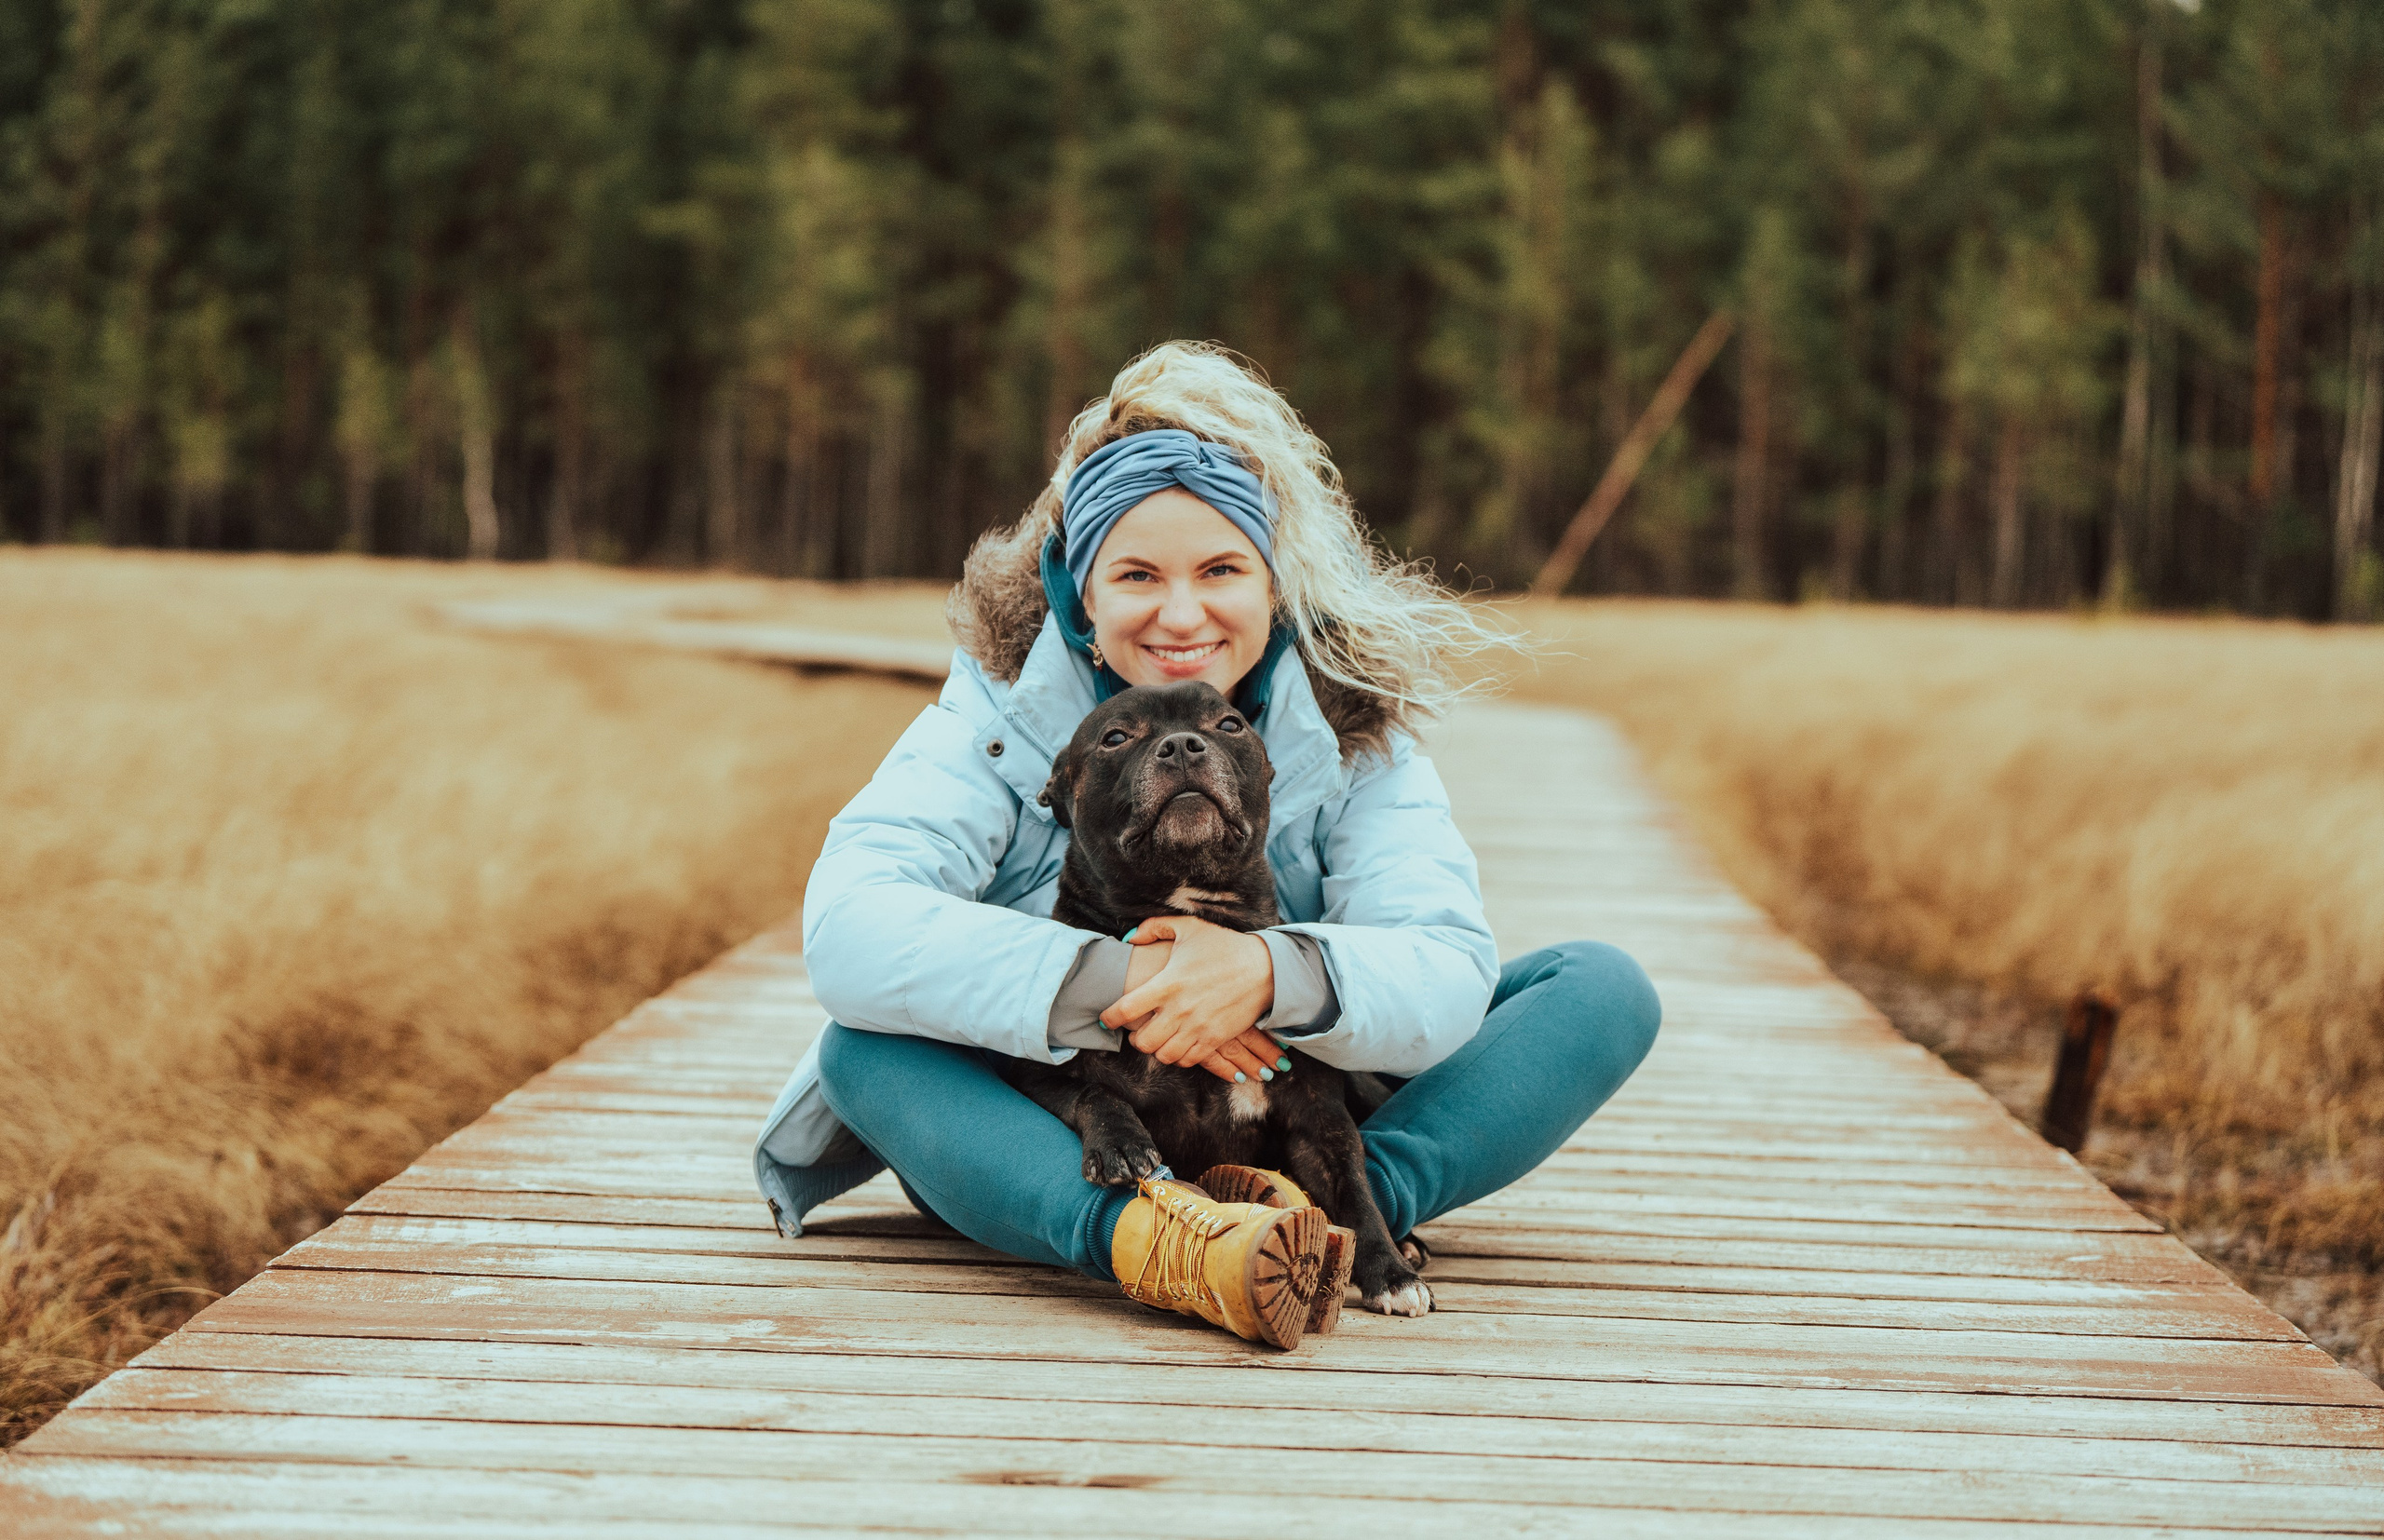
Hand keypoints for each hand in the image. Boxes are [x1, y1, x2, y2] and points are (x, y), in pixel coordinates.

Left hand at [1104, 916, 1282, 1082]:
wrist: (1264, 968)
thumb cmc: (1224, 946)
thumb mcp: (1188, 928)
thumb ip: (1154, 928)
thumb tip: (1129, 937)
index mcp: (1168, 983)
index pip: (1126, 1009)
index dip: (1109, 1018)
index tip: (1105, 1019)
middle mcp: (1180, 1010)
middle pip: (1142, 1042)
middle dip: (1134, 1038)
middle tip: (1136, 1029)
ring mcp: (1198, 1027)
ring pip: (1163, 1055)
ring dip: (1156, 1049)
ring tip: (1158, 1038)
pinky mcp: (1215, 1039)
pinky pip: (1188, 1060)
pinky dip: (1178, 1056)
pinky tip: (1178, 1044)